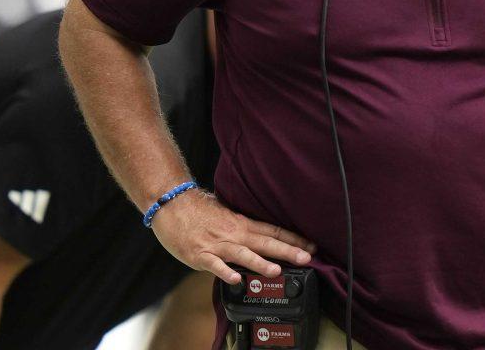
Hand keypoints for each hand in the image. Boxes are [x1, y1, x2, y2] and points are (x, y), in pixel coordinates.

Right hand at [150, 189, 316, 283]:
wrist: (172, 204)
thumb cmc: (198, 211)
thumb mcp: (227, 215)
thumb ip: (243, 226)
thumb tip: (261, 235)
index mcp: (241, 223)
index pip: (273, 231)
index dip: (294, 239)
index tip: (312, 246)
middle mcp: (234, 233)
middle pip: (265, 242)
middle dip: (287, 251)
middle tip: (307, 258)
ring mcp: (217, 244)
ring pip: (243, 254)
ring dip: (260, 263)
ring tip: (276, 270)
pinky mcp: (200, 254)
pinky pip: (215, 264)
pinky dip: (226, 271)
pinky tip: (236, 279)